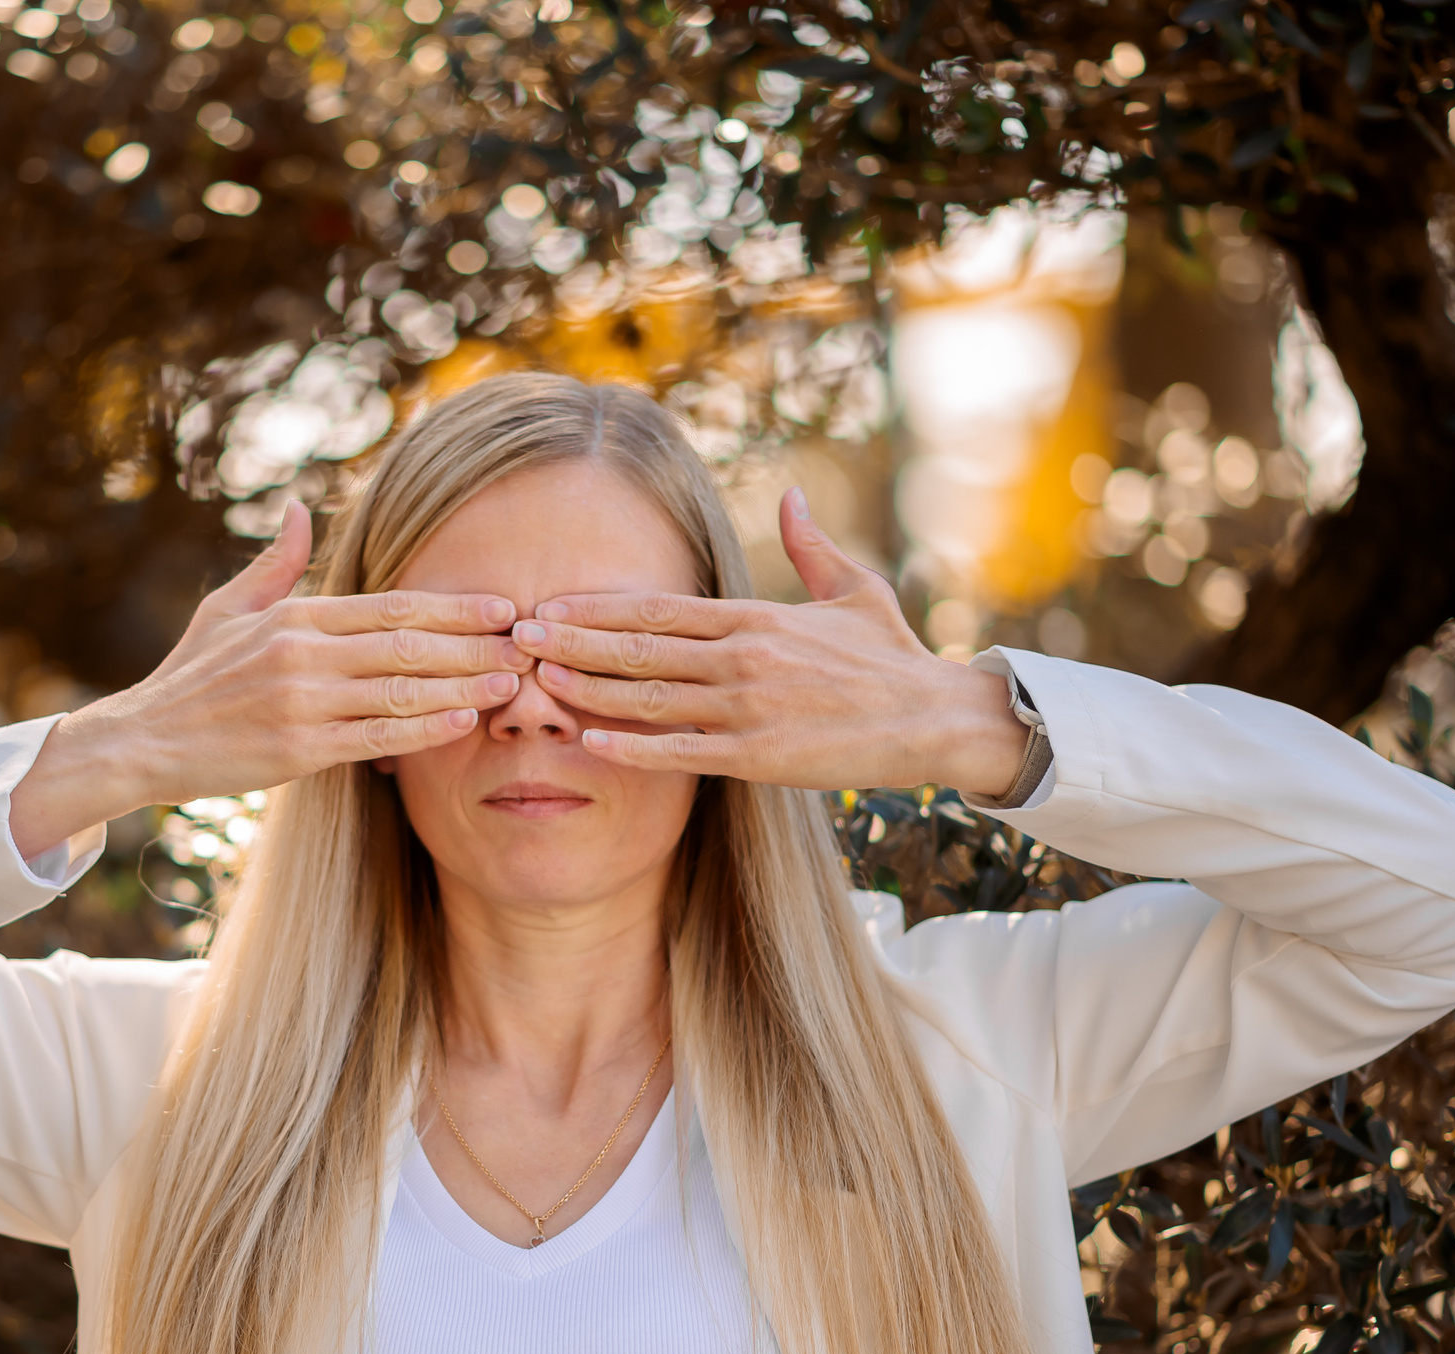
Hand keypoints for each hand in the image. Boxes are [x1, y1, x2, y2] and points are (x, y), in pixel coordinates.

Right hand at [10, 504, 527, 855]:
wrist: (143, 741)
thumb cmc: (192, 676)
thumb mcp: (227, 609)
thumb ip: (275, 564)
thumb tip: (297, 509)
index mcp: (294, 615)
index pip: (391, 606)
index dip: (452, 606)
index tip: (502, 605)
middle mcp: (301, 653)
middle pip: (407, 644)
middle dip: (474, 643)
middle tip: (528, 643)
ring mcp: (301, 702)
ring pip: (400, 689)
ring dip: (463, 685)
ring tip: (512, 683)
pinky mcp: (298, 750)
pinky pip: (375, 736)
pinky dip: (423, 728)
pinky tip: (462, 721)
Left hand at [510, 491, 1032, 796]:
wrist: (937, 715)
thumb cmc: (893, 655)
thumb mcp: (853, 587)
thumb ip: (809, 544)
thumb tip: (791, 497)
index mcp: (753, 618)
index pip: (656, 609)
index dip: (596, 608)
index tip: (549, 605)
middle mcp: (741, 657)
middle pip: (637, 648)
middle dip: (571, 643)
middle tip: (516, 638)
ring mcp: (747, 708)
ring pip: (648, 697)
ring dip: (586, 690)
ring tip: (535, 684)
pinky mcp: (760, 755)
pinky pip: (683, 752)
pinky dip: (633, 748)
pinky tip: (591, 742)